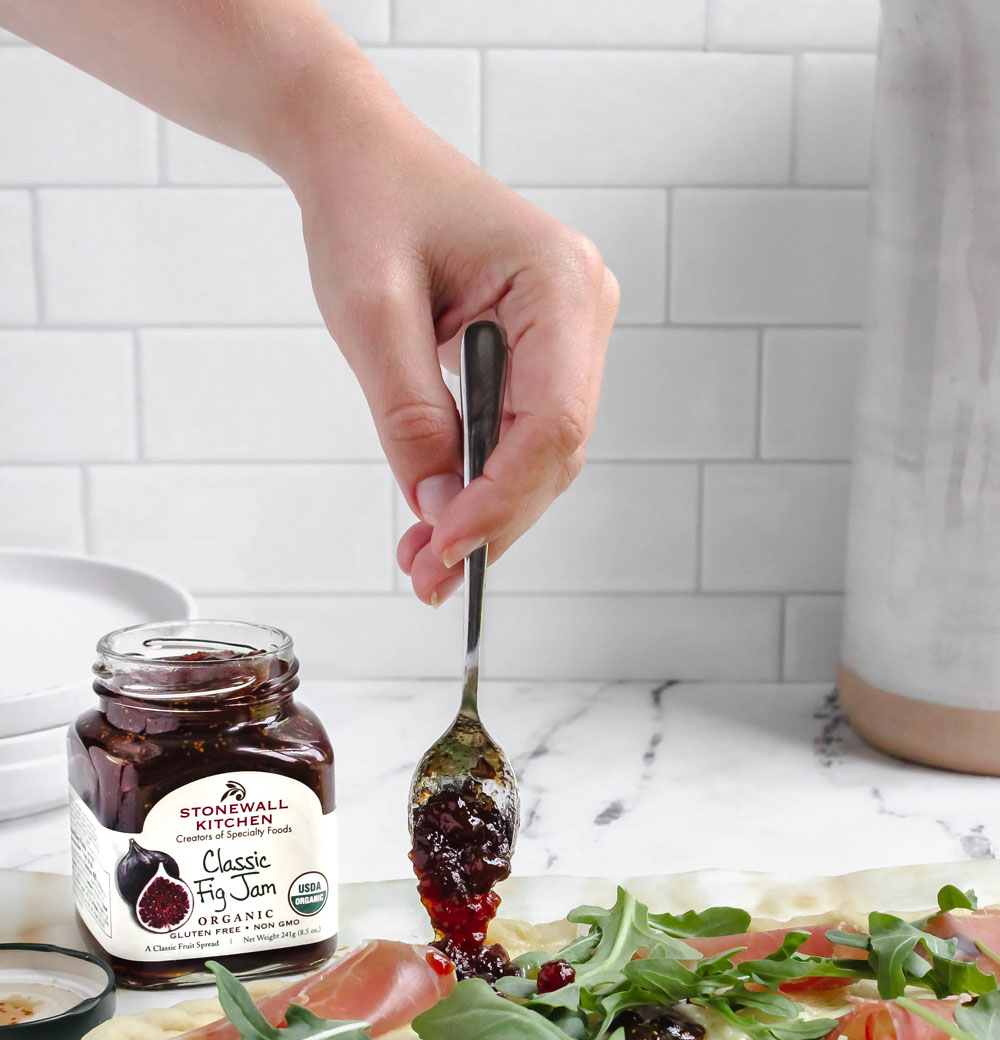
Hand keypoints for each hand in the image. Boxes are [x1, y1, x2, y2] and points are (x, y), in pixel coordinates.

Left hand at [288, 97, 618, 605]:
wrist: (359, 155)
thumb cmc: (366, 203)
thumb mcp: (369, 312)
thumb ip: (409, 415)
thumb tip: (436, 509)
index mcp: (559, 280)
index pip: (552, 421)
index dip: (502, 499)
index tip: (445, 549)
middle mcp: (583, 308)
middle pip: (554, 451)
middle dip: (491, 521)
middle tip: (426, 576)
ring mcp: (570, 333)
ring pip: (540, 455)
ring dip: (485, 513)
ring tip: (423, 560)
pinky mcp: (542, 353)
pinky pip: (520, 435)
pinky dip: (480, 483)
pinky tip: (439, 519)